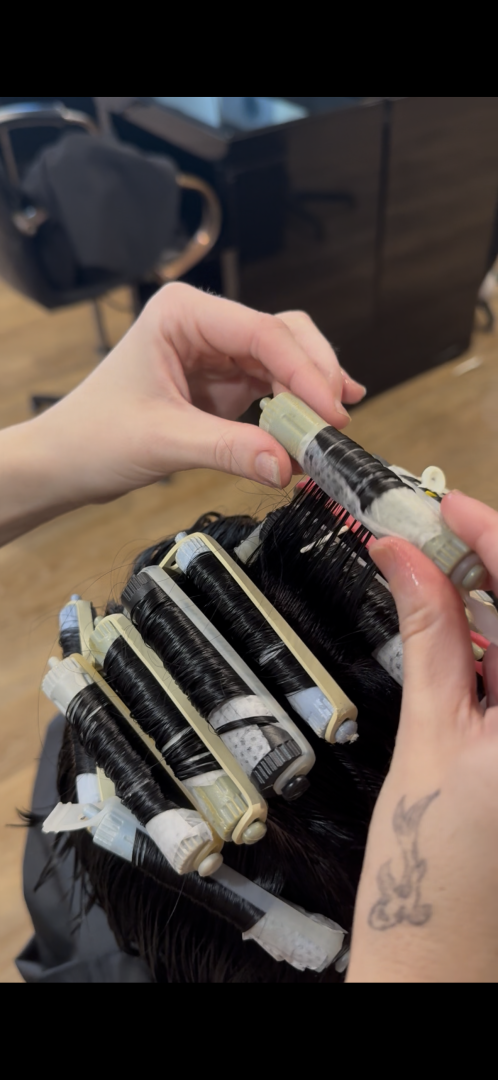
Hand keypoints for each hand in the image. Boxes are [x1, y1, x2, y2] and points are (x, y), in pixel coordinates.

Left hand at [33, 283, 364, 504]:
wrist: (66, 460)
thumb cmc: (94, 435)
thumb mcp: (163, 441)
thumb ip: (228, 450)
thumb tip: (286, 465)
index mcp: (182, 313)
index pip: (261, 332)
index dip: (304, 372)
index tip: (331, 411)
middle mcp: (204, 324)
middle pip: (284, 337)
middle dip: (315, 377)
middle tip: (338, 421)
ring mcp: (216, 353)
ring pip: (284, 362)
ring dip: (309, 397)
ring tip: (329, 434)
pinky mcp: (223, 384)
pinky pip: (272, 391)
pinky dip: (293, 414)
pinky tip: (308, 436)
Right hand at [346, 491, 497, 981]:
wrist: (441, 965)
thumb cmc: (433, 879)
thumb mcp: (429, 739)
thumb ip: (430, 637)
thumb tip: (404, 557)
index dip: (492, 535)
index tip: (443, 505)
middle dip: (488, 560)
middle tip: (427, 530)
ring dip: (491, 598)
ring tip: (429, 565)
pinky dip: (495, 644)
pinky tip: (457, 622)